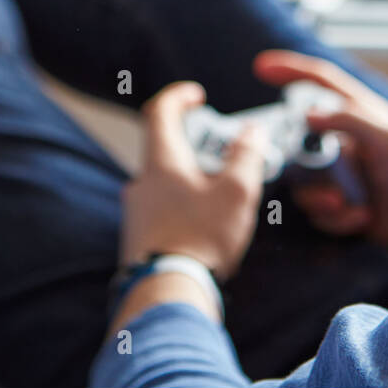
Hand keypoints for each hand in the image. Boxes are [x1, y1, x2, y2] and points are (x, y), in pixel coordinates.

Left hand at [121, 81, 266, 280]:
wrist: (168, 293)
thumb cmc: (201, 238)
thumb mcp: (236, 192)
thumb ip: (246, 157)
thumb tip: (252, 132)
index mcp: (161, 162)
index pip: (160, 112)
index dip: (178, 97)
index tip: (196, 95)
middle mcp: (141, 183)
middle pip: (162, 149)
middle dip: (193, 144)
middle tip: (220, 150)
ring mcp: (135, 213)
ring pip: (162, 182)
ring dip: (189, 177)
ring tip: (219, 191)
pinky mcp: (138, 239)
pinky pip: (160, 210)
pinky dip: (182, 204)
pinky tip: (204, 224)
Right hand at [253, 51, 387, 256]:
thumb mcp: (386, 138)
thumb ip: (348, 120)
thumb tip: (307, 113)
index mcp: (358, 114)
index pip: (319, 81)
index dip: (290, 69)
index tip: (260, 66)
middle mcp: (345, 142)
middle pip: (300, 147)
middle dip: (309, 173)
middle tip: (332, 187)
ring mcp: (343, 174)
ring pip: (305, 185)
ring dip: (323, 201)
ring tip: (351, 206)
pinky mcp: (343, 204)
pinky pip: (318, 212)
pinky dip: (336, 219)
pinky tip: (362, 219)